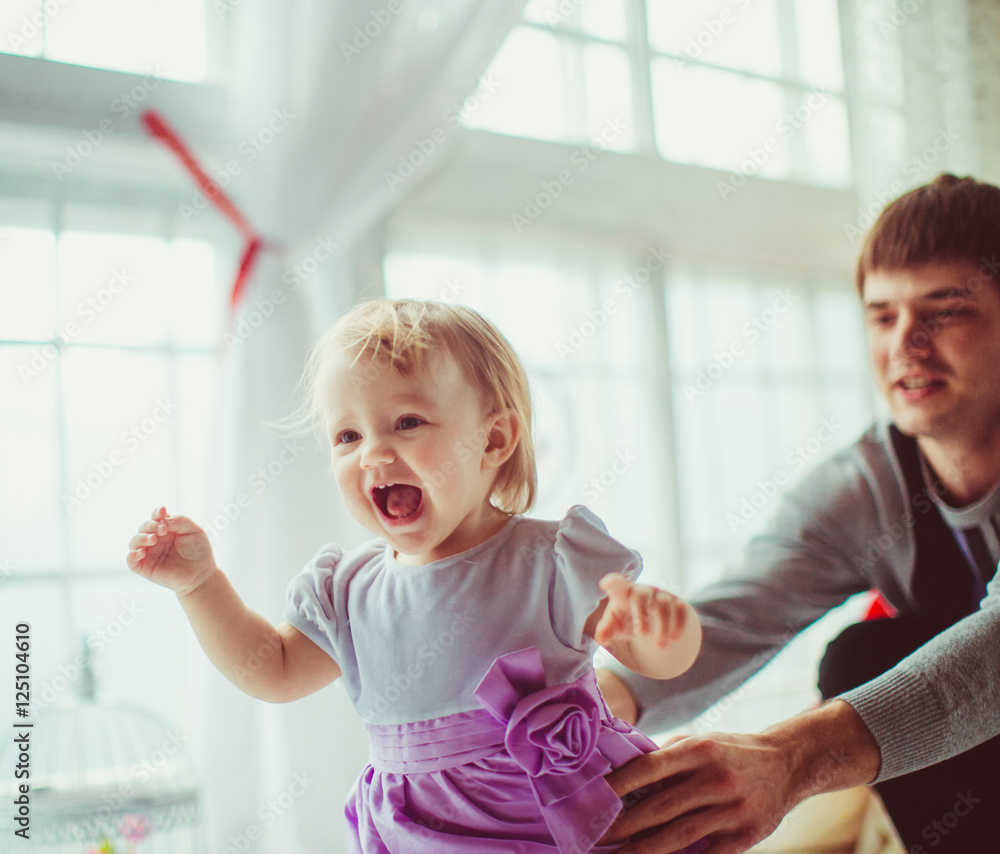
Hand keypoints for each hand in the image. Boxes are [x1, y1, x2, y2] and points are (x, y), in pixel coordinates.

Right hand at [127, 506, 217, 595]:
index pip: (156, 517)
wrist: (200, 574)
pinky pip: (131, 560)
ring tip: (153, 539)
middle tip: (163, 529)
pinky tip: (141, 552)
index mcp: (166, 529)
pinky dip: (132, 554)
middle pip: (144, 527)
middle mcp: (156, 539)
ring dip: (141, 538)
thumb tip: (162, 522)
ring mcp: (149, 553)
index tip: (163, 512)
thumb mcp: (194, 530)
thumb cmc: (198, 551)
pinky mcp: (145, 567)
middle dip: (151, 525)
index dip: (157, 513)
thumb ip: (180, 521)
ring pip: (135, 541)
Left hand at [595, 574, 687, 647]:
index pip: (616, 584)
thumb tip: (601, 638)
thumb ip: (606, 630)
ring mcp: (662, 595)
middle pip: (641, 595)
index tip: (605, 584)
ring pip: (664, 605)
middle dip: (643, 615)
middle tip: (643, 635)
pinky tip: (674, 638)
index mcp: (624, 593)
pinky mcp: (678, 603)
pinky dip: (679, 624)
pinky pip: (681, 609)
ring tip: (660, 646)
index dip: (612, 583)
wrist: (654, 623)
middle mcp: (643, 591)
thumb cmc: (628, 620)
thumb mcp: (615, 626)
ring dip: (663, 626)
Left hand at [599, 731, 794, 853]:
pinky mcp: (745, 836)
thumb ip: (667, 757)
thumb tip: (624, 772)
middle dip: (623, 824)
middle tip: (593, 835)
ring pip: (679, 835)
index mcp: (700, 749)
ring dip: (643, 849)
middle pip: (660, 807)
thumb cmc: (732, 751)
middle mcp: (716, 778)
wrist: (788, 763)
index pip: (650, 768)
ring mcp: (733, 809)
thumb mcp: (701, 741)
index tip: (593, 797)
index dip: (619, 784)